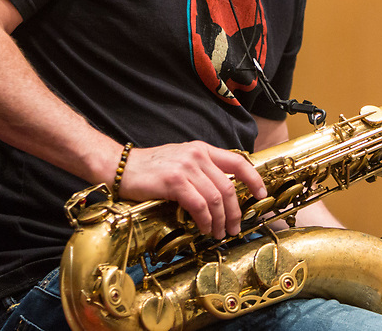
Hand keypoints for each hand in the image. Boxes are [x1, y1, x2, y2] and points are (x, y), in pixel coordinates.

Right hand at [115, 141, 266, 238]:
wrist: (121, 168)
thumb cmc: (149, 169)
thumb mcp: (180, 161)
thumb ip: (201, 170)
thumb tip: (222, 193)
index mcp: (201, 149)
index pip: (237, 161)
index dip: (253, 178)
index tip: (261, 194)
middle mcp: (196, 155)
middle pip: (228, 186)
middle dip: (235, 211)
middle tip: (234, 228)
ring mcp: (185, 168)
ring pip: (216, 198)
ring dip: (220, 220)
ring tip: (217, 233)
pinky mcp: (174, 182)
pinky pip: (199, 205)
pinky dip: (205, 220)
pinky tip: (203, 228)